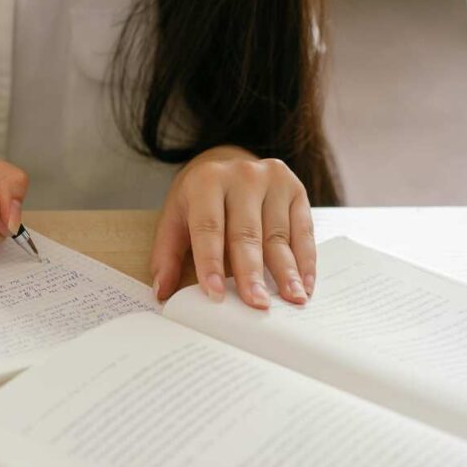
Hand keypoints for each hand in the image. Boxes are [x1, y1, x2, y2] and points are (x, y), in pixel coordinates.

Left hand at [150, 146, 315, 308]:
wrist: (228, 163)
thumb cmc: (199, 198)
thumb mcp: (175, 217)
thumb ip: (166, 254)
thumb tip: (161, 292)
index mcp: (206, 181)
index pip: (208, 227)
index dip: (210, 262)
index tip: (214, 294)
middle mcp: (242, 176)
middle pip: (246, 233)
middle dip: (251, 272)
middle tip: (256, 304)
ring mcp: (273, 180)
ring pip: (279, 234)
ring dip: (286, 271)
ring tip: (291, 300)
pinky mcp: (297, 190)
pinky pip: (304, 230)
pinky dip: (305, 260)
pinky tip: (304, 284)